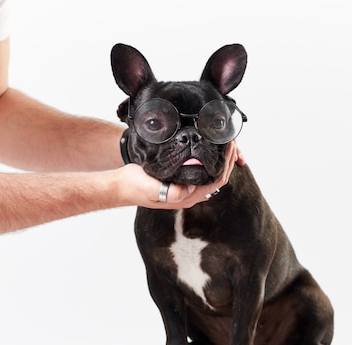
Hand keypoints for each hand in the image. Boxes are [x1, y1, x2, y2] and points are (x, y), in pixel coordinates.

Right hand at [120, 140, 243, 208]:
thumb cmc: (133, 186)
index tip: (230, 147)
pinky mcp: (180, 181)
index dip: (226, 165)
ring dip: (220, 159)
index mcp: (186, 197)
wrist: (119, 187)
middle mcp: (189, 195)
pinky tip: (209, 149)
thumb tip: (190, 189)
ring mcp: (185, 189)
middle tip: (232, 140)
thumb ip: (171, 192)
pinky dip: (209, 159)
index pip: (216, 182)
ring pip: (211, 174)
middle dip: (227, 160)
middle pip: (218, 178)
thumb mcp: (151, 188)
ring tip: (225, 143)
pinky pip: (201, 171)